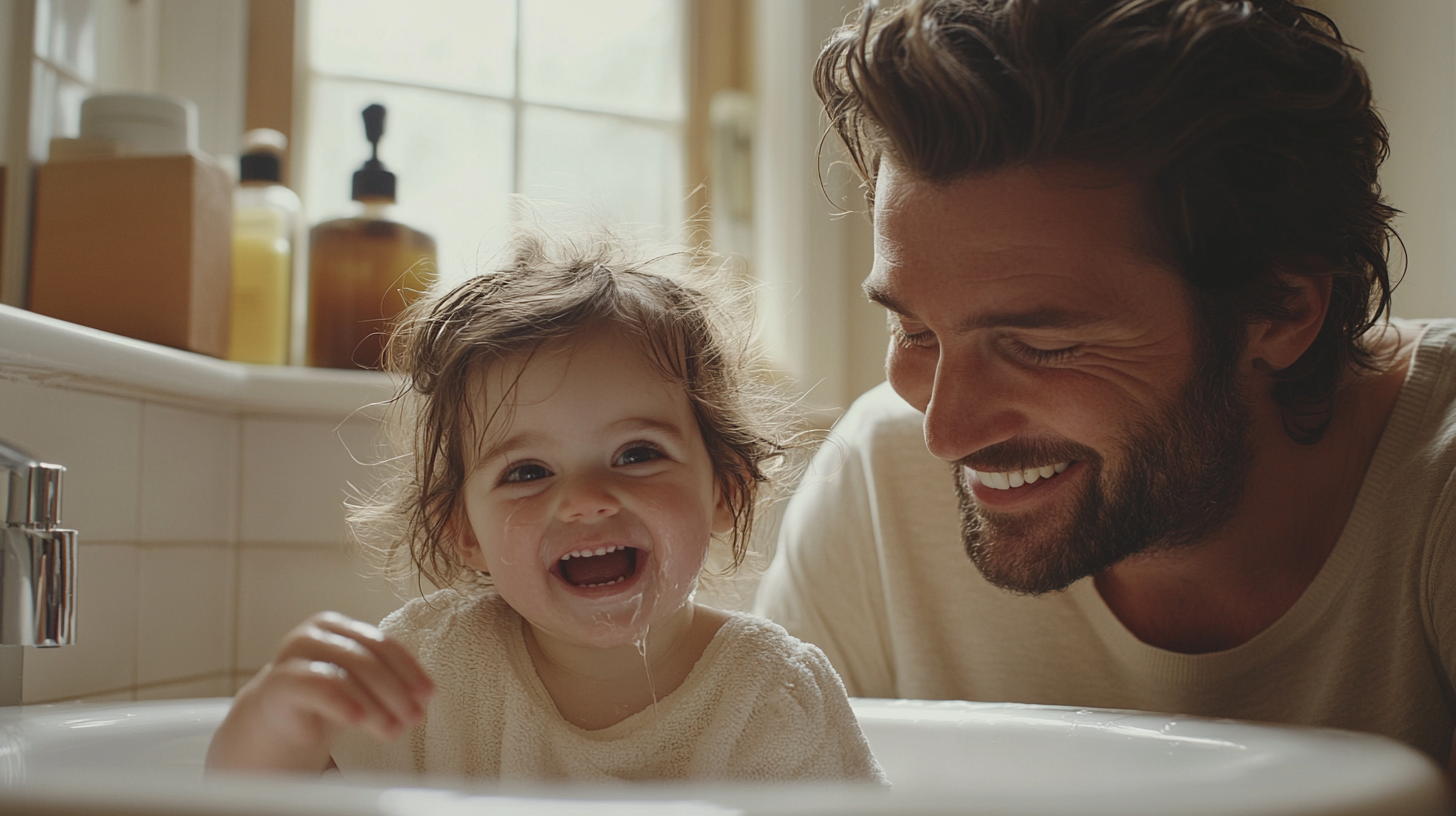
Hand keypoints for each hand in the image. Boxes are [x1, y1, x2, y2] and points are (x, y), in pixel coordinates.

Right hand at [205, 611, 433, 772]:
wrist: (276, 721)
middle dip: (397, 691)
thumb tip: (425, 696)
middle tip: (415, 718)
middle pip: (368, 658)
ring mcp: (294, 655)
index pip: (383, 644)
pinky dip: (343, 703)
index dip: (410, 669)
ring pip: (347, 674)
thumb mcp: (359, 685)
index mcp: (339, 627)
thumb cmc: (324, 698)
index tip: (429, 695)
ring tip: (393, 730)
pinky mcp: (280, 681)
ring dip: (376, 705)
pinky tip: (360, 720)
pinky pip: (318, 688)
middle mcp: (316, 634)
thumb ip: (387, 681)